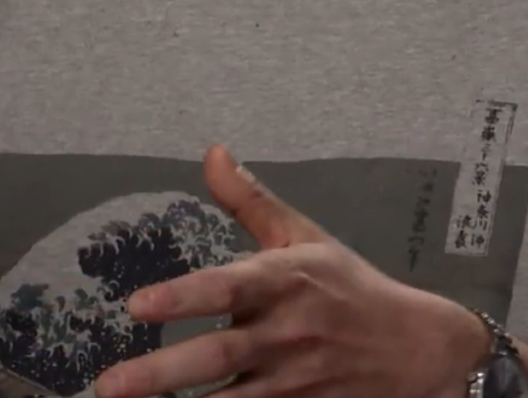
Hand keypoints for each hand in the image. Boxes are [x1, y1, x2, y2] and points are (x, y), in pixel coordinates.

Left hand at [92, 146, 488, 397]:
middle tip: (110, 385)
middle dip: (162, 373)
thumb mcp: (303, 236)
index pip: (227, 288)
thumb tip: (211, 152)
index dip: (182, 298)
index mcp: (285, 280)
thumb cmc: (348, 286)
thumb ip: (249, 200)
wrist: (417, 349)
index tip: (135, 306)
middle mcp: (287, 333)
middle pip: (220, 356)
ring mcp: (294, 382)